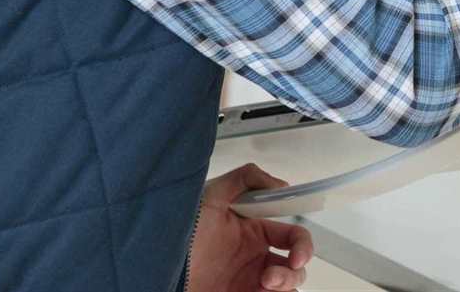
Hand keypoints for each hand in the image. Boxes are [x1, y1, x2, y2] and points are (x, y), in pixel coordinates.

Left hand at [187, 163, 313, 291]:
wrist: (157, 271)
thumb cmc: (180, 237)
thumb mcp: (210, 198)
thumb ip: (244, 179)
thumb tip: (280, 184)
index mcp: (253, 232)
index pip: (292, 235)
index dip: (302, 243)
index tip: (297, 254)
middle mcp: (254, 258)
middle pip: (295, 265)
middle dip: (294, 271)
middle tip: (273, 277)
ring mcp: (248, 282)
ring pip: (288, 286)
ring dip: (286, 286)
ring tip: (265, 288)